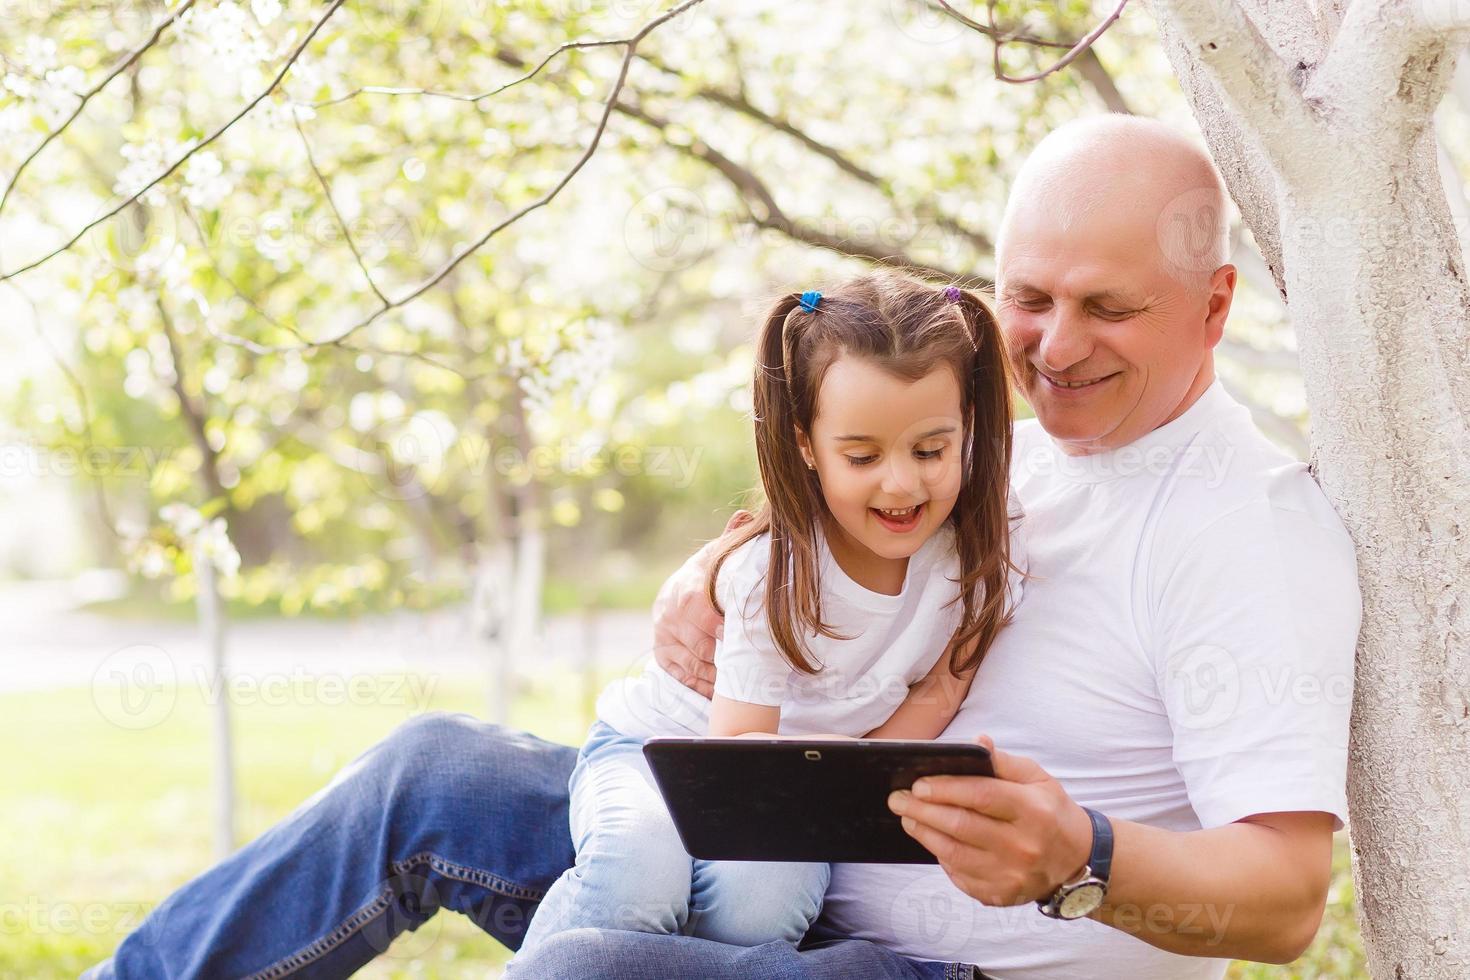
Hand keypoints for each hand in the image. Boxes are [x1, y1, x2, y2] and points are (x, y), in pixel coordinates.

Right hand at [651, 510, 750, 696]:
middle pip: (696, 641)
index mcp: (685, 587)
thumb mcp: (716, 559)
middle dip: (721, 657)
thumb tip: (746, 516)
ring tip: (740, 682)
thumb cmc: (706, 578)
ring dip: (716, 675)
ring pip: (691, 663)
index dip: (713, 622)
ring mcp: (664, 636)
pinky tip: (721, 691)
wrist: (673, 596)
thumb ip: (730, 541)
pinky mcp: (663, 656)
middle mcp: (669, 613)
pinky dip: (703, 686)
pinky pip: (683, 676)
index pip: (694, 604)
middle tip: (746, 667)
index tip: (731, 634)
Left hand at [886, 735, 1093, 907]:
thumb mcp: (1038, 778)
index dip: (946, 789)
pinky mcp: (1000, 895)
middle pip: (961, 826)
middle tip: (897, 798)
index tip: (918, 783)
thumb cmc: (1050, 812)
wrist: (1077, 861)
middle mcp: (1023, 846)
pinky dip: (941, 856)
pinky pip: (960, 875)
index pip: (982, 796)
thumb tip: (976, 743)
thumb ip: (1004, 762)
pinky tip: (932, 840)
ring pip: (954, 854)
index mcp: (1033, 811)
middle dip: (922, 810)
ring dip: (924, 833)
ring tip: (908, 817)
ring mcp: (1011, 875)